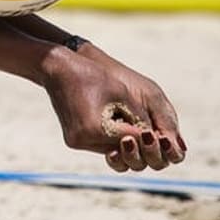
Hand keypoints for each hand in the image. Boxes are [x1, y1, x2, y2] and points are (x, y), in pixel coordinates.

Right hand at [42, 46, 186, 172]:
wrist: (58, 69)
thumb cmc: (93, 77)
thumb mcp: (122, 95)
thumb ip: (139, 119)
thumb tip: (156, 139)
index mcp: (96, 128)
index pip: (133, 139)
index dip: (148, 135)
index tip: (161, 133)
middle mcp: (83, 140)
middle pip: (123, 150)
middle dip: (138, 142)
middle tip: (148, 130)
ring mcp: (76, 142)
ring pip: (112, 150)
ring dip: (125, 142)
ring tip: (133, 126)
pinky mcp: (73, 140)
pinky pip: (100, 145)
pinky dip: (112, 139)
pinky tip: (118, 126)